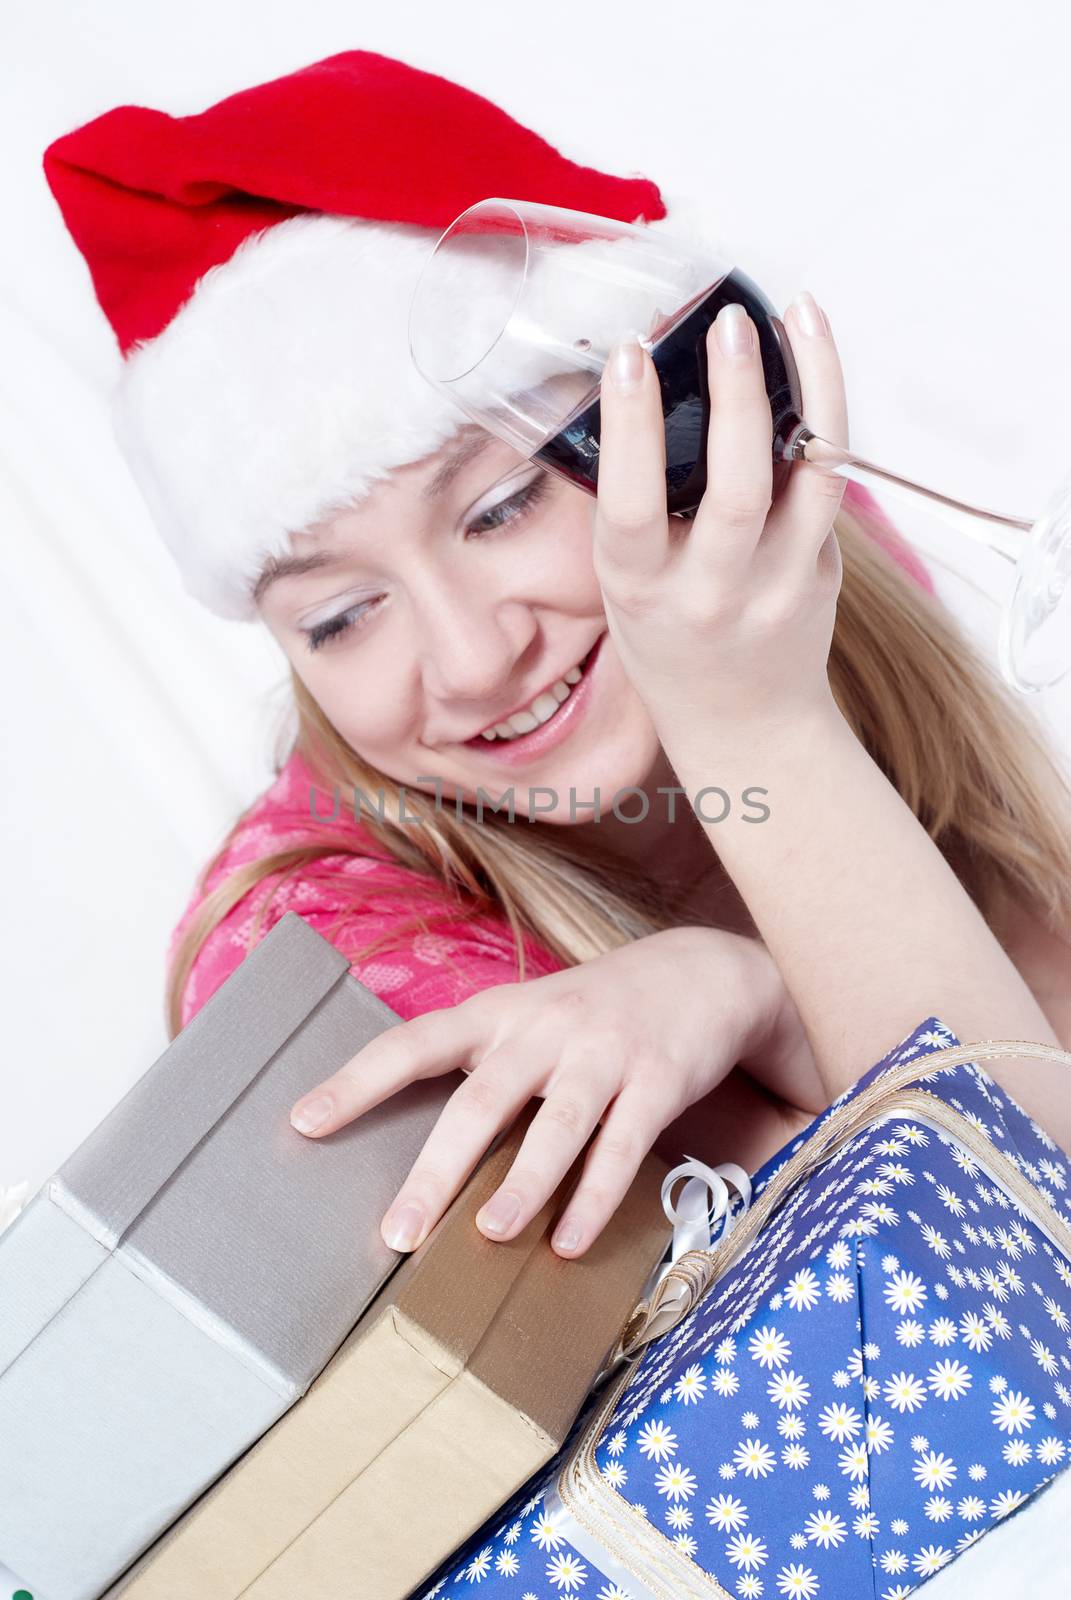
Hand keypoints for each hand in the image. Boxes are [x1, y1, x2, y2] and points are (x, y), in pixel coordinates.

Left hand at [289, 925, 796, 1257]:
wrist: (706, 972)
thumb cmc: (598, 1009)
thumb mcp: (533, 1015)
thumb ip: (485, 1065)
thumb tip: (421, 1148)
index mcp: (501, 1011)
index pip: (415, 1042)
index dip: (358, 1081)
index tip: (305, 1121)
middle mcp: (546, 1027)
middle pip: (480, 1099)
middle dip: (436, 1169)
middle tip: (397, 1232)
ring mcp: (604, 1052)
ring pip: (557, 1125)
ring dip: (523, 1185)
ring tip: (491, 1236)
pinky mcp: (659, 1080)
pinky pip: (623, 1148)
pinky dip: (596, 1198)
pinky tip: (570, 1241)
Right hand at [593, 292, 848, 749]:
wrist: (744, 721)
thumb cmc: (669, 637)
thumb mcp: (626, 585)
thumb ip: (634, 507)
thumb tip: (645, 382)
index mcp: (642, 591)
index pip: (632, 505)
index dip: (629, 427)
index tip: (631, 354)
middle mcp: (713, 591)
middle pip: (735, 490)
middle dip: (734, 398)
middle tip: (729, 324)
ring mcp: (780, 583)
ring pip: (808, 476)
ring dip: (809, 387)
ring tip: (797, 315)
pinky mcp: (825, 569)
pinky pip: (830, 479)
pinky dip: (827, 411)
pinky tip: (816, 355)